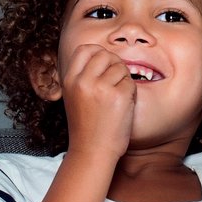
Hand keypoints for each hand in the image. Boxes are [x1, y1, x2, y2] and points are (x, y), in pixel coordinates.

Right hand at [60, 43, 136, 160]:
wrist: (92, 152)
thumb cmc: (86, 127)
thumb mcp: (74, 98)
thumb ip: (82, 77)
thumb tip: (101, 55)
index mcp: (69, 80)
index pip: (85, 49)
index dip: (98, 52)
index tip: (104, 64)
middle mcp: (83, 81)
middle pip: (105, 54)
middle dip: (115, 64)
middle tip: (116, 81)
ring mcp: (100, 88)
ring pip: (120, 67)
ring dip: (124, 80)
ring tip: (118, 97)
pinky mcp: (117, 96)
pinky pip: (130, 83)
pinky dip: (131, 93)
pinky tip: (123, 107)